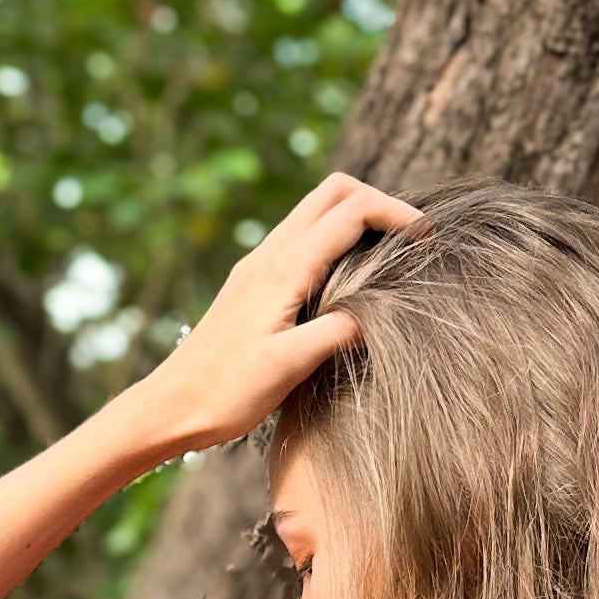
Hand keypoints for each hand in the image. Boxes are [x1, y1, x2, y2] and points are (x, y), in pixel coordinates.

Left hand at [133, 171, 426, 456]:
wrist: (170, 406)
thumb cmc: (226, 392)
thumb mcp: (289, 366)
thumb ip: (338, 332)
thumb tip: (379, 312)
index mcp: (284, 269)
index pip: (350, 212)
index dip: (395, 215)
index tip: (428, 240)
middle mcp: (269, 255)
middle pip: (332, 192)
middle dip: (378, 201)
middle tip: (412, 239)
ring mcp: (259, 265)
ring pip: (315, 211)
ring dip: (356, 217)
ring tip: (390, 254)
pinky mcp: (254, 282)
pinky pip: (301, 238)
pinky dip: (335, 239)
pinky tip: (349, 278)